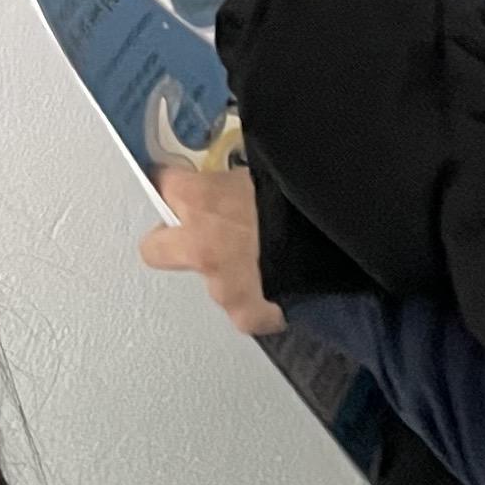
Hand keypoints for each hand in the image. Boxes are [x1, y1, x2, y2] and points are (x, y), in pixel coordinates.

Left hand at [138, 164, 281, 338]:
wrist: (328, 230)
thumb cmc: (296, 194)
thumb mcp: (262, 169)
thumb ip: (237, 178)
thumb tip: (239, 177)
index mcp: (199, 198)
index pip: (165, 183)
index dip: (178, 185)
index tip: (184, 186)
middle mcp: (197, 242)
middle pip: (155, 248)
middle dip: (172, 242)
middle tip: (199, 235)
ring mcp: (218, 283)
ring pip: (207, 282)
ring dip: (227, 273)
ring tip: (261, 262)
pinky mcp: (245, 313)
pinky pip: (247, 315)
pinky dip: (260, 308)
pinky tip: (278, 295)